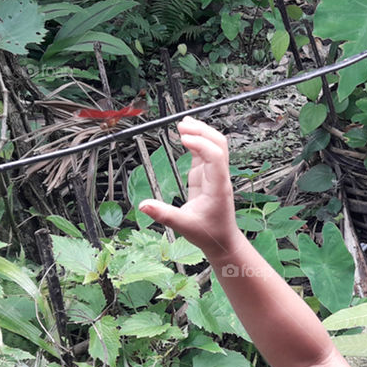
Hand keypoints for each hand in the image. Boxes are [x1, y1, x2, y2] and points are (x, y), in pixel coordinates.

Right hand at [138, 117, 240, 255]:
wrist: (222, 241)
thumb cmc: (209, 234)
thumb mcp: (184, 226)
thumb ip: (163, 214)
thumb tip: (143, 205)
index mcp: (218, 187)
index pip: (215, 156)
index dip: (201, 144)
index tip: (184, 139)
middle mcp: (219, 177)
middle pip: (219, 144)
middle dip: (202, 131)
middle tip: (182, 125)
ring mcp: (215, 175)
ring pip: (214, 146)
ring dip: (201, 133)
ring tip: (184, 125)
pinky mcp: (208, 177)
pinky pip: (205, 155)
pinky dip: (197, 143)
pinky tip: (186, 137)